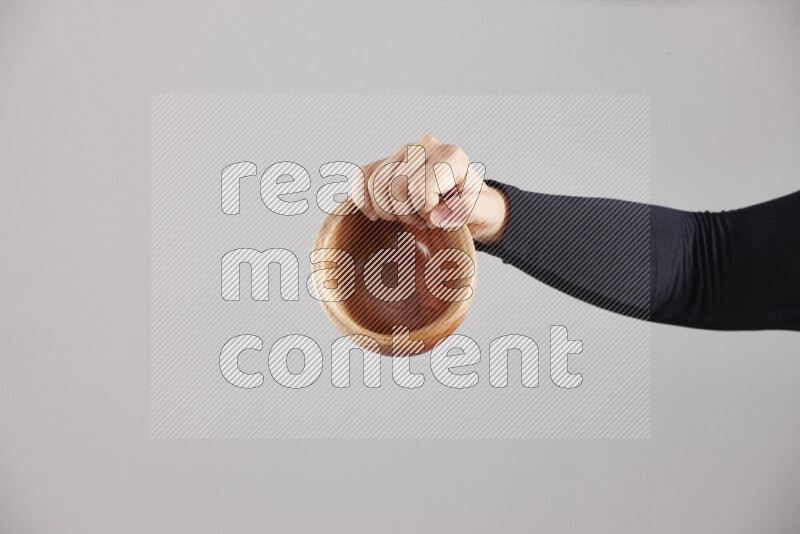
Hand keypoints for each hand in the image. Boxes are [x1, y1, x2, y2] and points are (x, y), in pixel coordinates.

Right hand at [351, 135, 508, 243]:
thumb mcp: (484, 212)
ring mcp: (404, 151)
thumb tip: (436, 215)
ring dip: (389, 211)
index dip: (424, 212)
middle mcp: (426, 146)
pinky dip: (362, 199)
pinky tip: (375, 214)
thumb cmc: (477, 206)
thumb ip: (466, 212)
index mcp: (451, 156)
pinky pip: (362, 175)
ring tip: (410, 215)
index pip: (419, 188)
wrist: (470, 199)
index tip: (438, 217)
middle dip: (406, 214)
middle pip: (394, 188)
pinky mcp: (388, 160)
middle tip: (424, 220)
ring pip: (376, 185)